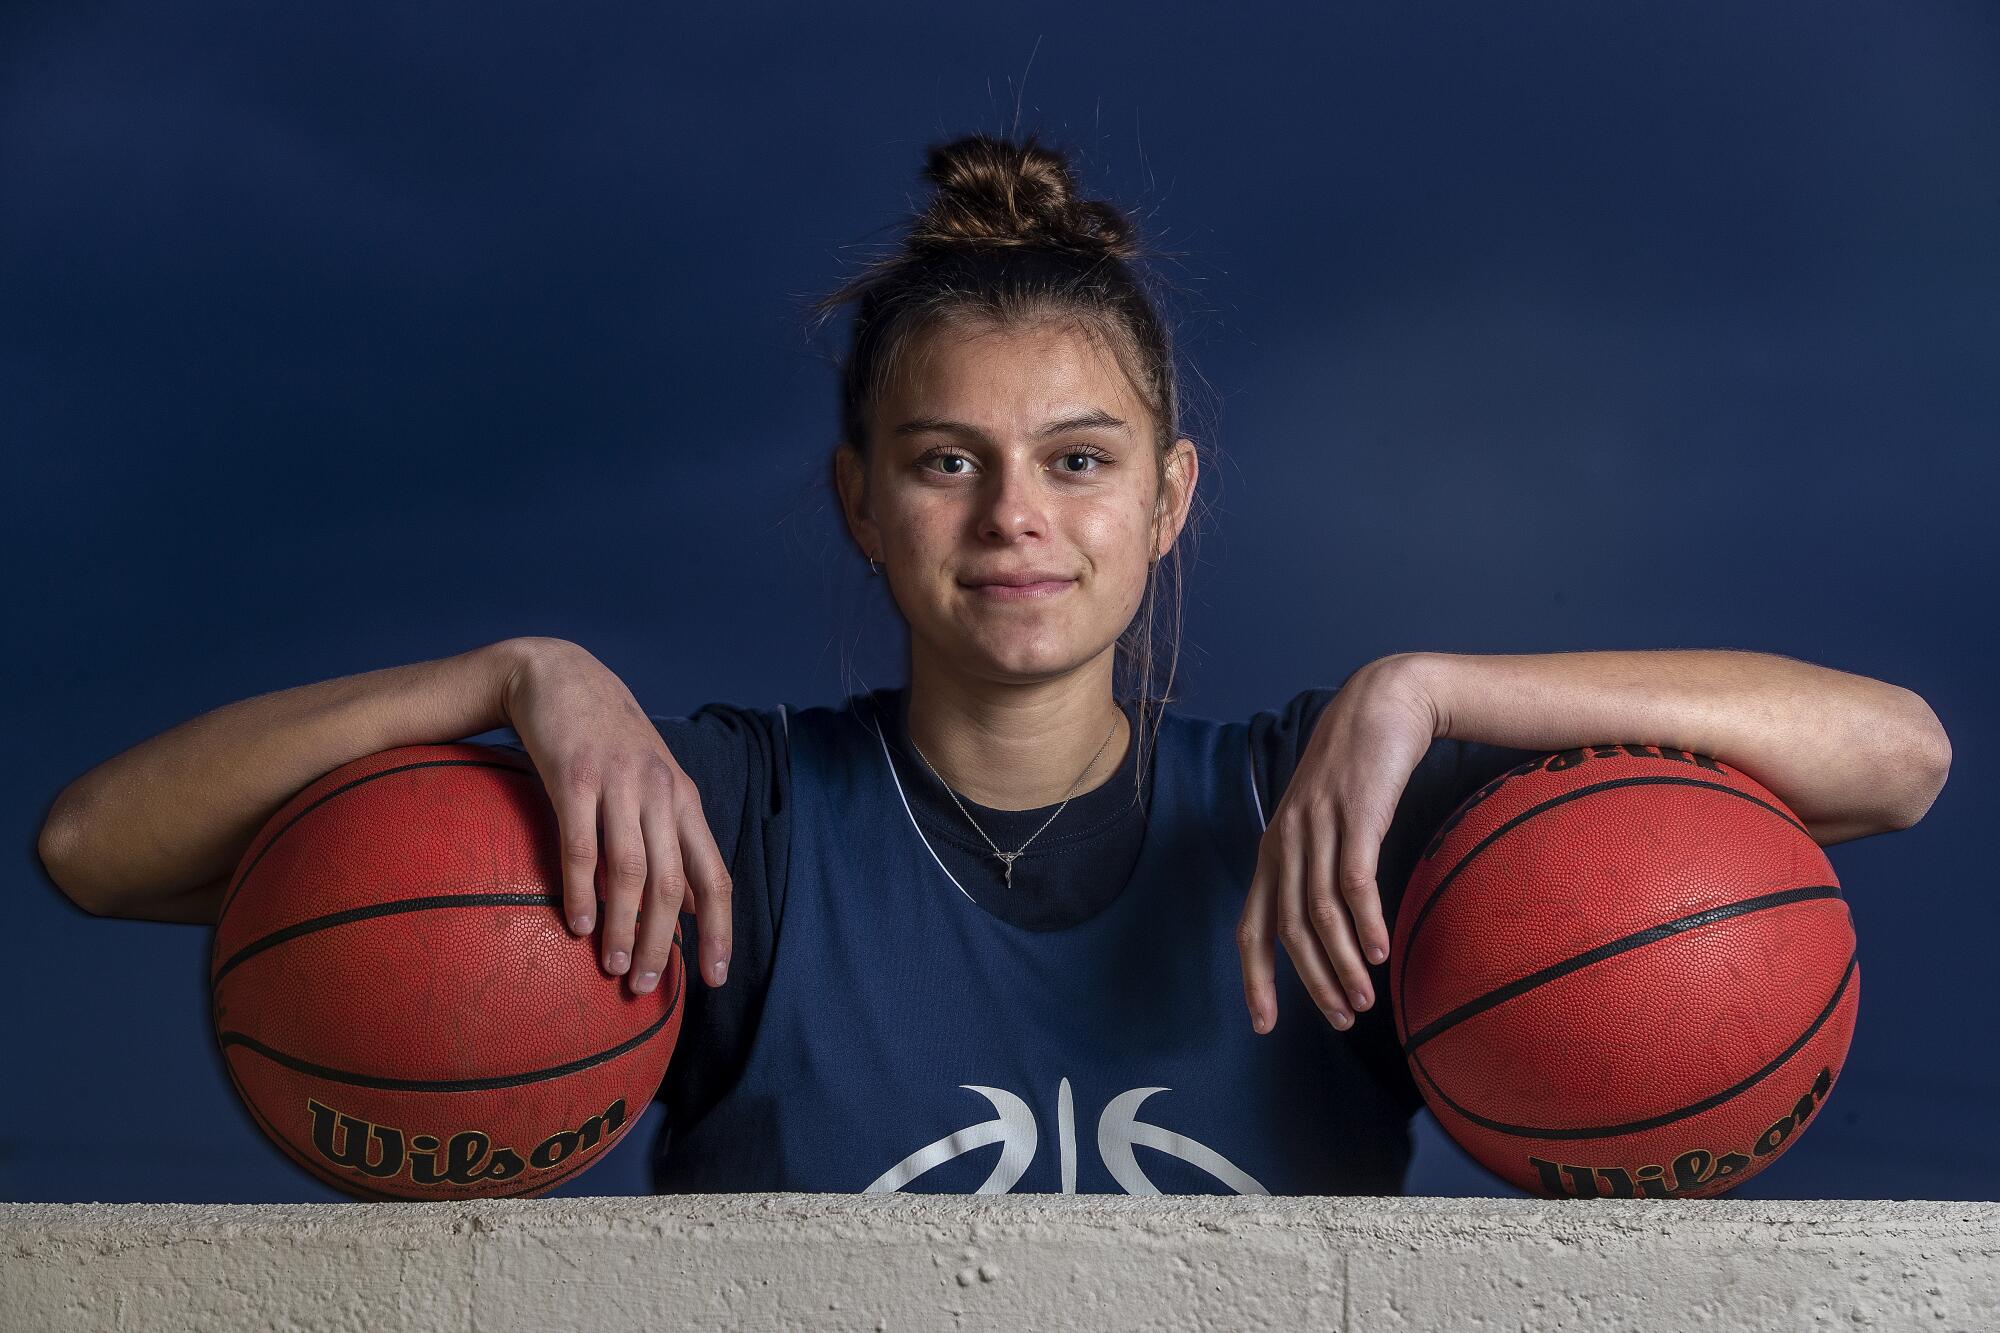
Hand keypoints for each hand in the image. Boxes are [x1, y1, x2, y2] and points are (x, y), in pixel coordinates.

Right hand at [498, 638, 732, 997]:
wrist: (558, 674)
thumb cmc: (607, 740)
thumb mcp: (652, 784)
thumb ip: (671, 841)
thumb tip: (689, 909)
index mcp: (684, 800)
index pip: (715, 876)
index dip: (720, 930)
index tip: (716, 978)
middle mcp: (660, 793)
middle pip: (674, 883)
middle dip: (664, 942)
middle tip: (647, 984)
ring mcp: (619, 783)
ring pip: (631, 871)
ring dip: (624, 926)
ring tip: (614, 967)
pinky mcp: (575, 776)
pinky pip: (581, 845)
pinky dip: (581, 890)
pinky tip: (578, 925)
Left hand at [1237, 654, 1439, 1033]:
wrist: (1382, 707)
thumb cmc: (1356, 774)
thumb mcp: (1324, 823)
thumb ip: (1316, 869)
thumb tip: (1326, 929)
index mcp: (1273, 852)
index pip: (1251, 928)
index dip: (1255, 979)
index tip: (1263, 1025)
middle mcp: (1286, 843)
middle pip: (1288, 931)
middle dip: (1311, 983)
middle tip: (1340, 1020)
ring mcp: (1317, 828)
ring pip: (1319, 914)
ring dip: (1340, 965)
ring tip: (1364, 1002)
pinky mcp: (1354, 816)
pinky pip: (1353, 881)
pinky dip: (1364, 922)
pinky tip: (1378, 952)